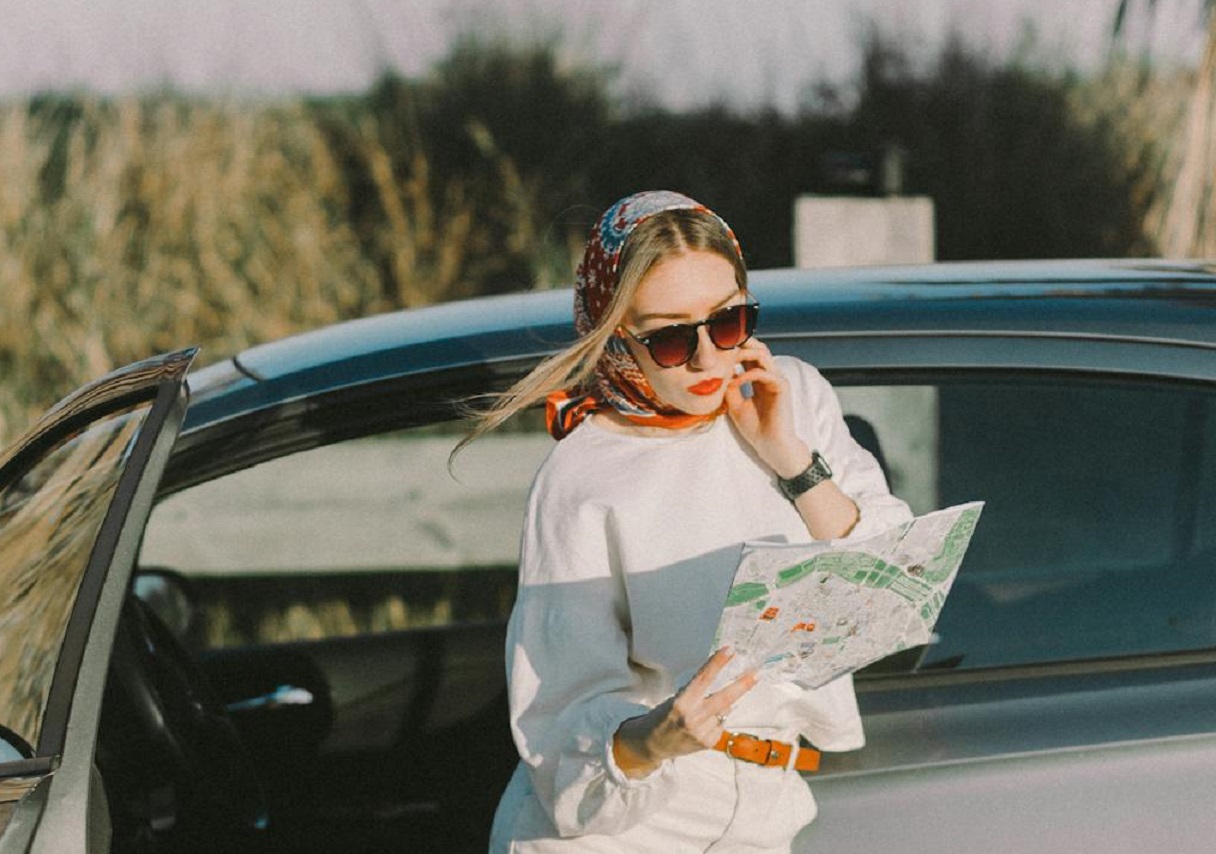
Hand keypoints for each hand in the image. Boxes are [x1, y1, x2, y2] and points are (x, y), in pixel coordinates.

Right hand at [612, 647, 757, 777]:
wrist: (652, 744)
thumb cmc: (663, 716)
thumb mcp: (676, 699)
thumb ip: (698, 693)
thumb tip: (726, 686)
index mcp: (681, 703)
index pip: (703, 679)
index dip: (717, 663)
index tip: (730, 650)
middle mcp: (693, 718)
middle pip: (724, 698)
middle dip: (742, 685)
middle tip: (756, 673)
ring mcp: (702, 732)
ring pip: (724, 711)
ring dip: (720, 707)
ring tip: (702, 713)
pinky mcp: (708, 742)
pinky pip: (721, 724)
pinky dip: (716, 720)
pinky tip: (702, 725)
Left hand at [723, 339, 810, 477]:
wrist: (770, 444)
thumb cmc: (754, 427)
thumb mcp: (734, 404)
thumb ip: (729, 387)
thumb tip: (721, 373)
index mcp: (759, 379)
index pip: (749, 356)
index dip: (735, 349)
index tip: (717, 347)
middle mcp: (770, 376)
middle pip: (758, 349)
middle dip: (742, 343)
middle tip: (723, 341)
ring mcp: (777, 379)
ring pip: (763, 355)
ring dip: (745, 353)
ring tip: (727, 357)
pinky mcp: (782, 387)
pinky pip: (765, 373)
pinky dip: (748, 374)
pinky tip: (735, 381)